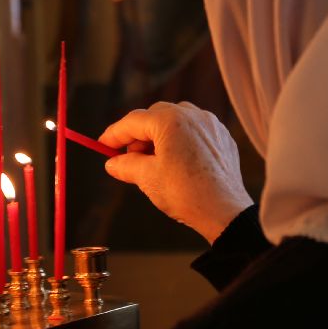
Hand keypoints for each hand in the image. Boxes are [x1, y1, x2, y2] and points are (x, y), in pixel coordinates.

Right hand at [99, 102, 253, 243]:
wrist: (224, 212)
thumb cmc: (186, 193)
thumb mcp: (147, 178)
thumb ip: (125, 165)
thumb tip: (113, 163)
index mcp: (171, 121)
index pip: (133, 121)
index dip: (114, 134)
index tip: (103, 145)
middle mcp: (193, 115)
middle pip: (154, 116)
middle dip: (138, 135)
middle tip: (128, 157)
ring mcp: (211, 125)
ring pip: (176, 121)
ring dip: (159, 136)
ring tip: (153, 162)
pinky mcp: (222, 138)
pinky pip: (194, 132)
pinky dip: (180, 141)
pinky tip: (176, 162)